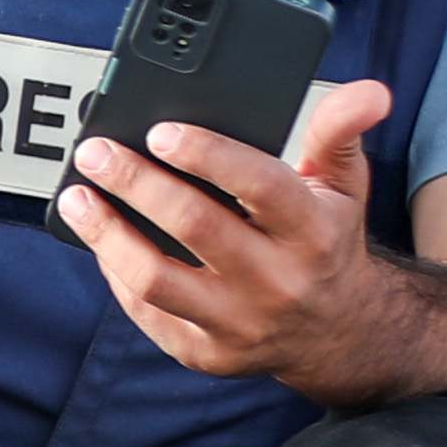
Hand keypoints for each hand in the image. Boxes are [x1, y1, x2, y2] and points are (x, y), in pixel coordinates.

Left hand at [58, 80, 409, 395]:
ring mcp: (240, 324)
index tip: (160, 131)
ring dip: (107, 234)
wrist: (339, 332)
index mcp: (313, 231)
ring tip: (77, 197)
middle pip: (195, 227)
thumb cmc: (326, 243)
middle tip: (96, 152)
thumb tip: (369, 92)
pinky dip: (116, 273)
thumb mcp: (342, 185)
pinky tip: (101, 239)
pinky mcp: (208, 354)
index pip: (259, 185)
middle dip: (136, 183)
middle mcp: (278, 281)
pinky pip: (148, 313)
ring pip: (156, 279)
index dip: (207, 155)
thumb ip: (339, 132)